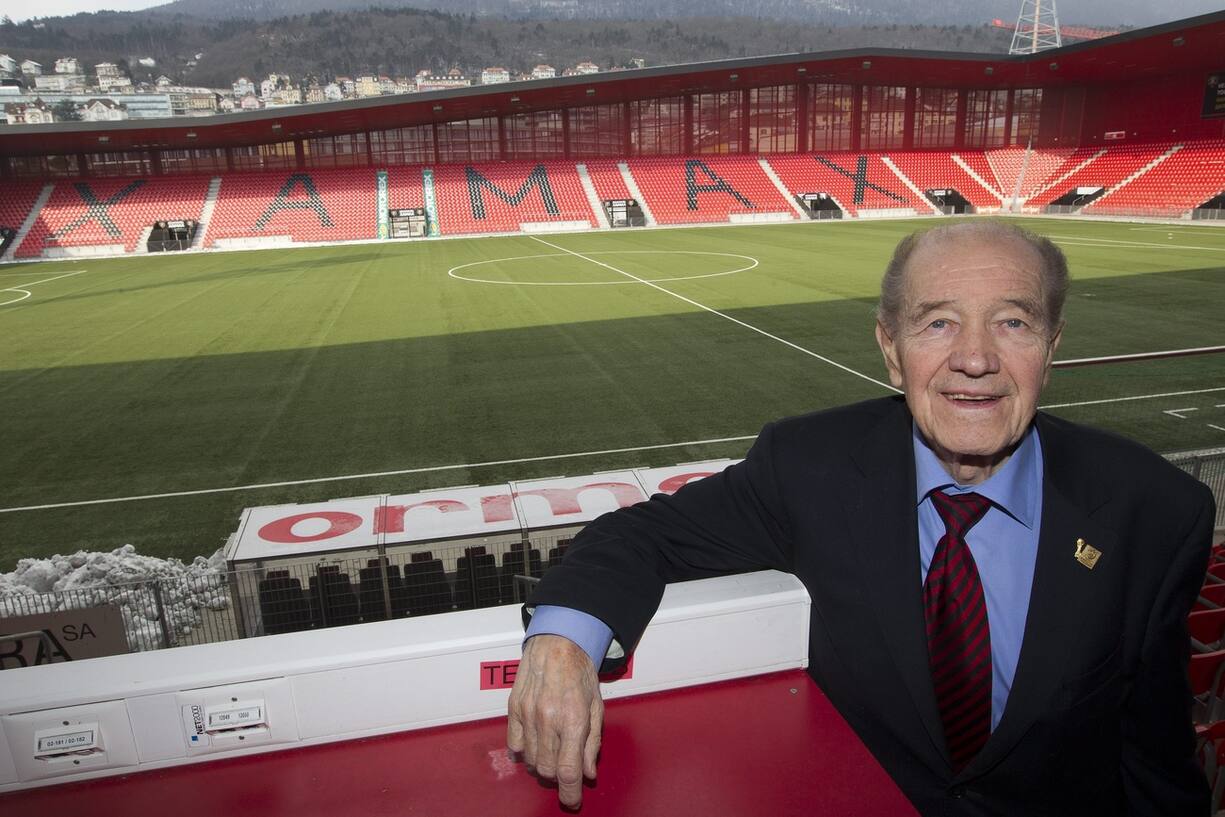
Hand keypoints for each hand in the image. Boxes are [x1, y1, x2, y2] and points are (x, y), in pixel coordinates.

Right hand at [507, 634, 604, 807]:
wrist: (557, 643)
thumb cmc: (580, 672)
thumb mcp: (597, 707)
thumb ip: (592, 743)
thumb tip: (588, 773)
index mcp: (574, 719)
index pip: (568, 770)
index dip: (570, 793)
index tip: (572, 801)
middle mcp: (549, 719)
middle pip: (548, 770)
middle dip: (558, 776)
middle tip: (566, 766)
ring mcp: (528, 714)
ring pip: (531, 761)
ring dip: (543, 763)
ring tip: (553, 748)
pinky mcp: (514, 709)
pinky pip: (515, 745)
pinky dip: (525, 751)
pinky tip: (536, 741)